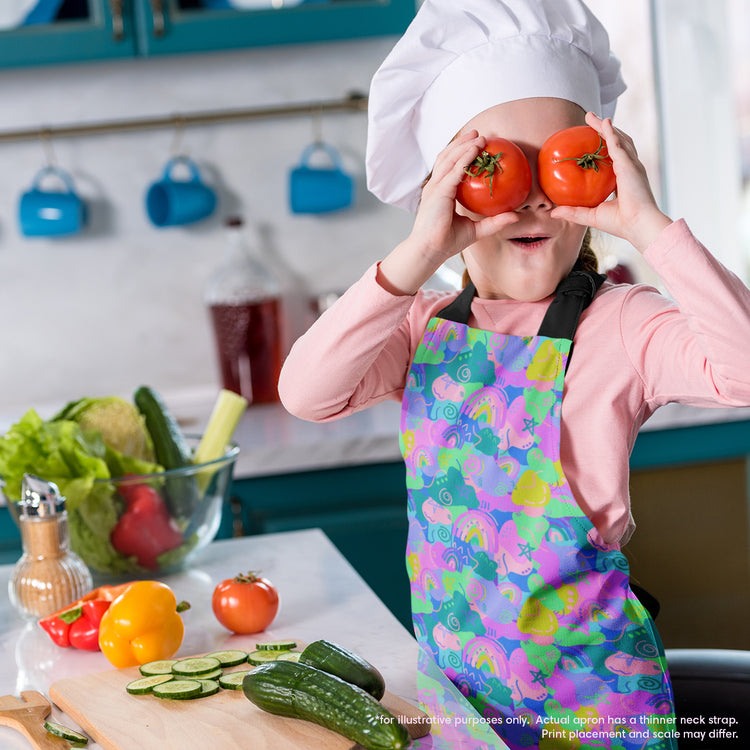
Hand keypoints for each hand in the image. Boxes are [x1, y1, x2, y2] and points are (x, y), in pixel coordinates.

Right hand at [378, 130, 519, 294]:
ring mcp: (435, 188)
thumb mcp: (476, 230)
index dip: (461, 155)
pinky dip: (464, 157)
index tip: (476, 146)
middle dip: (461, 143)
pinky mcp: (438, 192)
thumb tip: (516, 216)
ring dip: (464, 145)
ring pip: (449, 159)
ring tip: (478, 136)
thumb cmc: (447, 242)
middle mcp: (435, 187)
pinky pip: (454, 170)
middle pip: (447, 157)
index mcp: (440, 193)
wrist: (431, 250)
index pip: (449, 168)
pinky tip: (475, 149)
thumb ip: (494, 222)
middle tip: (478, 134)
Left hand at [551, 113, 671, 252]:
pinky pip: (618, 144)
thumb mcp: (590, 216)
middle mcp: (630, 169)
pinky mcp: (629, 165)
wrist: (638, 225)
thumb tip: (553, 212)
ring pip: (618, 139)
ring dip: (605, 127)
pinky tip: (603, 122)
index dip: (605, 148)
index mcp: (624, 179)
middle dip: (605, 130)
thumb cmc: (620, 224)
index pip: (614, 158)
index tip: (592, 141)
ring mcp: (631, 165)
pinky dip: (611, 132)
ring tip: (592, 117)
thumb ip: (572, 212)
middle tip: (590, 120)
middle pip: (617, 143)